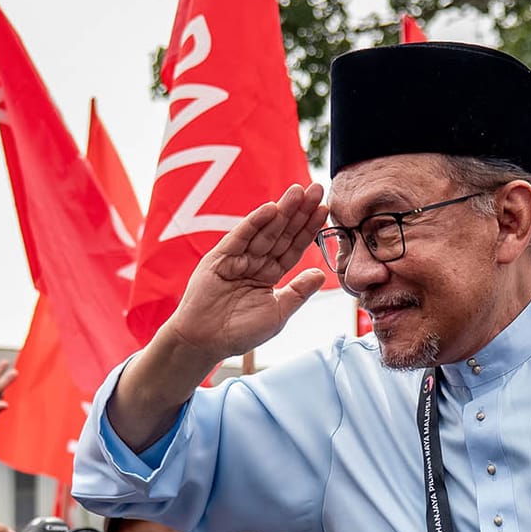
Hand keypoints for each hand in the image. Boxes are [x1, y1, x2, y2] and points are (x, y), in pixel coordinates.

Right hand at [159, 183, 328, 366]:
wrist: (205, 342)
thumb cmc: (240, 332)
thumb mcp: (278, 313)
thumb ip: (298, 292)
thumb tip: (321, 273)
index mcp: (269, 274)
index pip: (293, 247)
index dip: (309, 229)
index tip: (325, 210)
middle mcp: (255, 262)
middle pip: (282, 233)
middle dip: (299, 212)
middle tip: (316, 189)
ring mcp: (237, 258)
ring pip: (265, 231)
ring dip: (282, 210)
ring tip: (299, 192)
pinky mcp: (220, 258)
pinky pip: (241, 236)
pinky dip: (255, 222)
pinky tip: (272, 208)